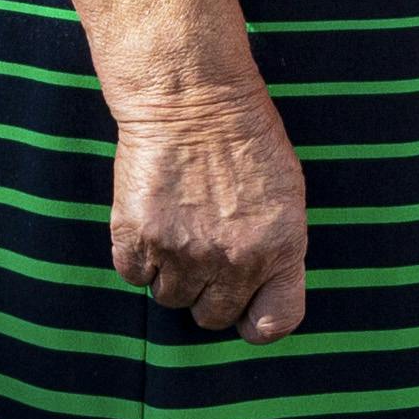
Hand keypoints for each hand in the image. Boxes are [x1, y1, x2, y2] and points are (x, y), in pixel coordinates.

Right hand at [105, 77, 309, 341]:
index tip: (244, 306)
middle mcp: (234, 260)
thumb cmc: (243, 136)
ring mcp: (184, 253)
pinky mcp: (138, 238)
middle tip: (203, 249)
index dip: (255, 320)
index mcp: (281, 248)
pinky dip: (138, 255)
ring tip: (177, 222)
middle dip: (206, 292)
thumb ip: (275, 249)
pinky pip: (133, 275)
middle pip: (212, 317)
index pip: (274, 323)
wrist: (191, 94)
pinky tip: (151, 216)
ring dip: (170, 271)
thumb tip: (256, 291)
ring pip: (169, 298)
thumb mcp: (285, 193)